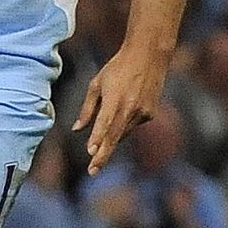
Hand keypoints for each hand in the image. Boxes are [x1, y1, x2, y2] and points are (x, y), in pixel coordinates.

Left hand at [72, 42, 168, 175]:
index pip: (104, 123)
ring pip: (122, 133)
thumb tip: (77, 130)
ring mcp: (143, 113)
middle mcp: (131, 109)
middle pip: (114, 137)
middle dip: (103, 155)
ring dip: (111, 138)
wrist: (149, 56)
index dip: (98, 139)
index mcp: (115, 100)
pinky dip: (123, 124)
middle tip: (92, 171)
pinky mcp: (150, 114)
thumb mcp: (97, 84)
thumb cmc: (117, 68)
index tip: (91, 153)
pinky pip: (132, 126)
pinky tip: (124, 109)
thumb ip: (87, 109)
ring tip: (100, 138)